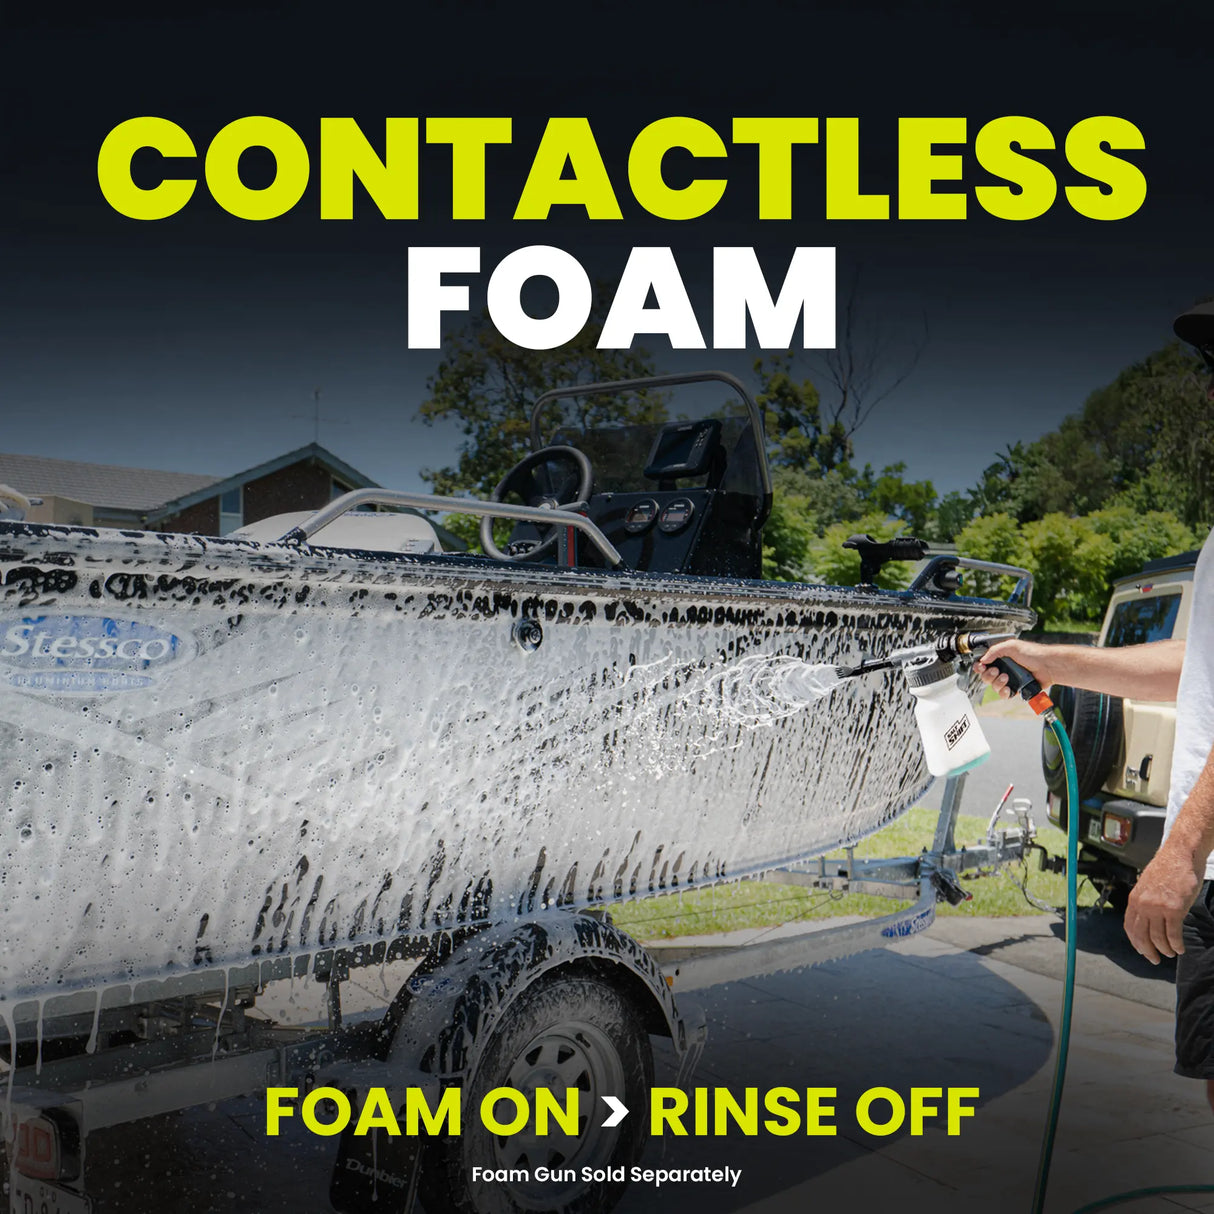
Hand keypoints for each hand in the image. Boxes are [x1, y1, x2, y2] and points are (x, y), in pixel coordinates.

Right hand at [976, 639, 1058, 699]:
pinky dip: (1004, 692)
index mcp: (1001, 657)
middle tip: (996, 671)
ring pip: (994, 686)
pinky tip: (1008, 688)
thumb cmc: (1034, 654)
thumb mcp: (1011, 646)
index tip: (981, 666)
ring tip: (1007, 678)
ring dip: (997, 683)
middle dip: (988, 675)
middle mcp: (1004, 668)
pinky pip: (1004, 694)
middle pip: (986, 676)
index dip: (980, 666)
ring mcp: (1010, 679)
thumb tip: (983, 659)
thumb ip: (994, 650)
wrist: (1048, 666)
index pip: (984, 663)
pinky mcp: (1016, 688)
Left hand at [1123, 845, 1203, 963]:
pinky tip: (1180, 948)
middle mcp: (1143, 904)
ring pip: (1158, 938)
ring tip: (1171, 953)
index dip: (1135, 942)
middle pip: (1141, 936)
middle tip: (1155, 959)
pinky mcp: (1174, 909)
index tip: (1141, 950)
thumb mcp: (1147, 885)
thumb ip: (1145, 901)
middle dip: (1148, 951)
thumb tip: (1146, 918)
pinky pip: (1173, 934)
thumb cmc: (1167, 869)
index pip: (1129, 926)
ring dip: (1165, 949)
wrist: (1179, 855)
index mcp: (1134, 899)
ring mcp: (1158, 907)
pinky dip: (1177, 945)